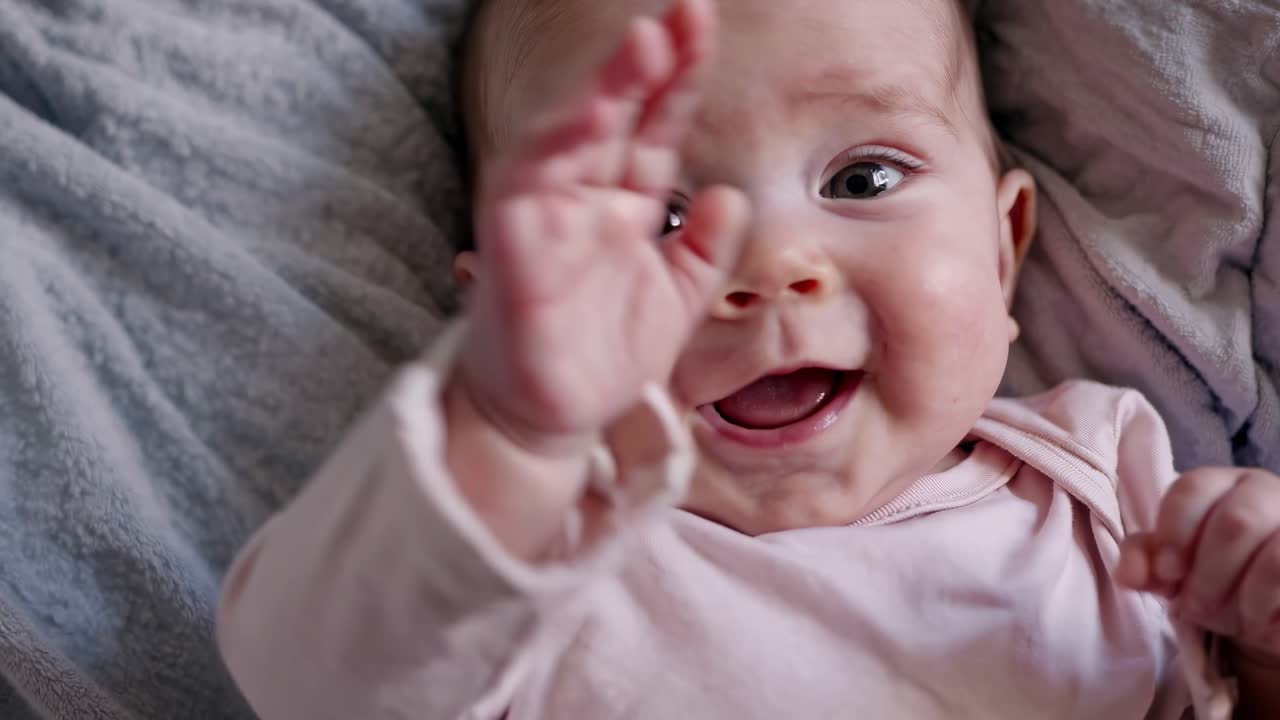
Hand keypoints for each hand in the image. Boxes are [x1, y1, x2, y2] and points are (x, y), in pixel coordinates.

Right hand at [459, 0, 747, 453]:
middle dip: (650, 63)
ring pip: (574, 136)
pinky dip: (560, 147)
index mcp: (624, 206)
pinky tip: (593, 112)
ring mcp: (546, 215)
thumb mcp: (676, 301)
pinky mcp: (514, 243)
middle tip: (685, 14)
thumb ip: (703, 250)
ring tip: (647, 44)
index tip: (702, 28)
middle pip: (619, 116)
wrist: (552, 419)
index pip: (656, 128)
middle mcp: (583, 198)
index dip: (680, 81)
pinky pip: (531, 184)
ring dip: (608, 90)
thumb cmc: (603, 354)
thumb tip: (727, 195)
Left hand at [1117, 467, 1279, 658]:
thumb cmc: (1213, 578)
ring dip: (1237, 593)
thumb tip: (1127, 576)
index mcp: (1221, 484)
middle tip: (1194, 606)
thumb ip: (1144, 561)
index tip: (1167, 574)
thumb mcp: (1172, 569)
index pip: (1193, 488)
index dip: (1174, 533)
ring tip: (1226, 618)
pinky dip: (1262, 603)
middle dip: (1207, 574)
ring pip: (1270, 550)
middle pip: (1234, 521)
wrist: (1263, 612)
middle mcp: (1263, 492)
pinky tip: (1255, 620)